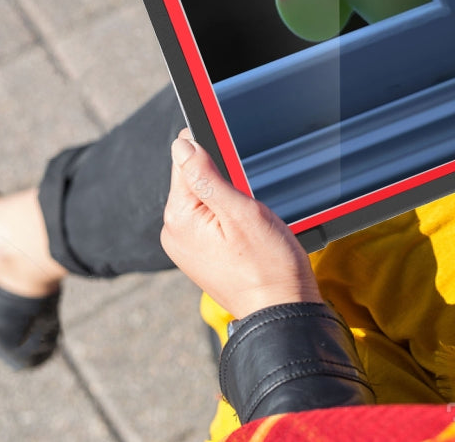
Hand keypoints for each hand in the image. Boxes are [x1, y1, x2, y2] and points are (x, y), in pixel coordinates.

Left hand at [160, 129, 322, 318]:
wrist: (280, 310)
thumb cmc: (268, 265)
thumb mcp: (241, 212)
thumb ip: (207, 177)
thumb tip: (181, 144)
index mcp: (179, 217)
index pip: (184, 160)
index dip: (212, 152)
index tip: (237, 166)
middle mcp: (174, 231)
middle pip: (194, 179)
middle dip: (222, 179)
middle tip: (248, 202)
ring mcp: (185, 245)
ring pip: (204, 198)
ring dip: (227, 198)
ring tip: (249, 221)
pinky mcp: (199, 253)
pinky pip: (209, 218)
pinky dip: (227, 215)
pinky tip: (245, 231)